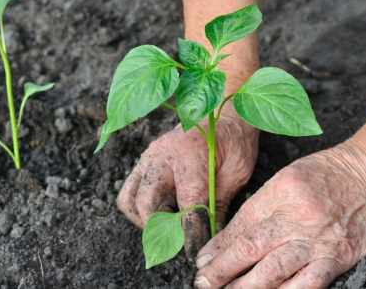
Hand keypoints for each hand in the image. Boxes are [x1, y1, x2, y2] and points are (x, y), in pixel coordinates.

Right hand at [116, 112, 257, 254]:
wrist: (221, 113)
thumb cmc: (233, 141)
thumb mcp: (236, 173)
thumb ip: (218, 204)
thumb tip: (210, 238)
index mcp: (191, 156)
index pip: (187, 205)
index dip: (190, 233)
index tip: (193, 253)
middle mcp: (162, 156)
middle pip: (146, 204)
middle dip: (161, 230)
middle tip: (178, 242)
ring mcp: (148, 158)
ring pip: (129, 200)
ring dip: (145, 220)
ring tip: (168, 227)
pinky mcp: (143, 162)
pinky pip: (129, 191)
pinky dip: (141, 208)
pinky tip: (163, 212)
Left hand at [194, 140, 365, 288]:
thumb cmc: (324, 175)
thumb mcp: (284, 180)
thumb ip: (258, 209)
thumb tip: (227, 239)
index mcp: (277, 194)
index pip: (239, 226)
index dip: (217, 248)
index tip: (202, 262)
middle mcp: (294, 218)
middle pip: (250, 248)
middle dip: (222, 270)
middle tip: (204, 283)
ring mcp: (316, 240)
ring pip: (273, 271)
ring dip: (246, 287)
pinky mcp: (336, 258)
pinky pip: (307, 284)